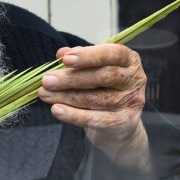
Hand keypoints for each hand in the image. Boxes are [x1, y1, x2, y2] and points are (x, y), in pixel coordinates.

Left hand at [38, 43, 150, 169]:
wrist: (119, 125)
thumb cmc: (105, 90)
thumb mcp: (94, 71)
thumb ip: (80, 60)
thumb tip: (61, 53)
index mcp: (129, 60)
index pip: (112, 53)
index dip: (88, 55)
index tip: (65, 59)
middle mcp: (135, 79)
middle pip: (102, 76)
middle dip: (71, 78)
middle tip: (46, 80)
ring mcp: (131, 102)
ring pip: (96, 98)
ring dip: (66, 96)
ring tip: (44, 94)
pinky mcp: (124, 122)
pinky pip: (95, 119)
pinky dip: (73, 115)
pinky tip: (56, 110)